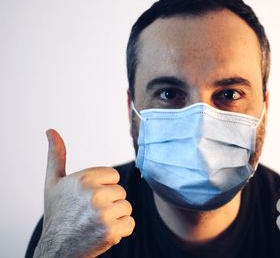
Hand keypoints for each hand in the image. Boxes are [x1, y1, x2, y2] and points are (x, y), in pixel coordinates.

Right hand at [33, 129, 134, 257]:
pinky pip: (130, 224)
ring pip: (126, 208)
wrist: (56, 249)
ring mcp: (103, 214)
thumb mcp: (53, 183)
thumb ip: (56, 155)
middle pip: (121, 192)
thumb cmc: (57, 214)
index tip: (87, 198)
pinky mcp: (111, 231)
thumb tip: (51, 131)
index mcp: (84, 178)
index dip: (103, 187)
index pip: (114, 176)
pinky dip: (120, 231)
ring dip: (115, 217)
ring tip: (95, 223)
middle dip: (110, 203)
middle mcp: (94, 194)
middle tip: (90, 213)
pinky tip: (102, 233)